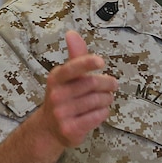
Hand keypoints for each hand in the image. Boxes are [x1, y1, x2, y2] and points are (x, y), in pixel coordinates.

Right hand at [37, 30, 117, 147]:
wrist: (48, 129)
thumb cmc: (62, 98)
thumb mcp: (65, 77)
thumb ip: (75, 57)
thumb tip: (72, 33)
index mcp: (56, 78)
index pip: (72, 67)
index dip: (87, 63)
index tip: (100, 62)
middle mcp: (57, 95)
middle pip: (92, 84)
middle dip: (107, 84)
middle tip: (112, 85)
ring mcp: (62, 113)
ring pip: (98, 101)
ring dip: (107, 99)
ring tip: (105, 99)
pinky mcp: (70, 128)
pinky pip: (97, 116)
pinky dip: (103, 112)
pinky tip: (99, 111)